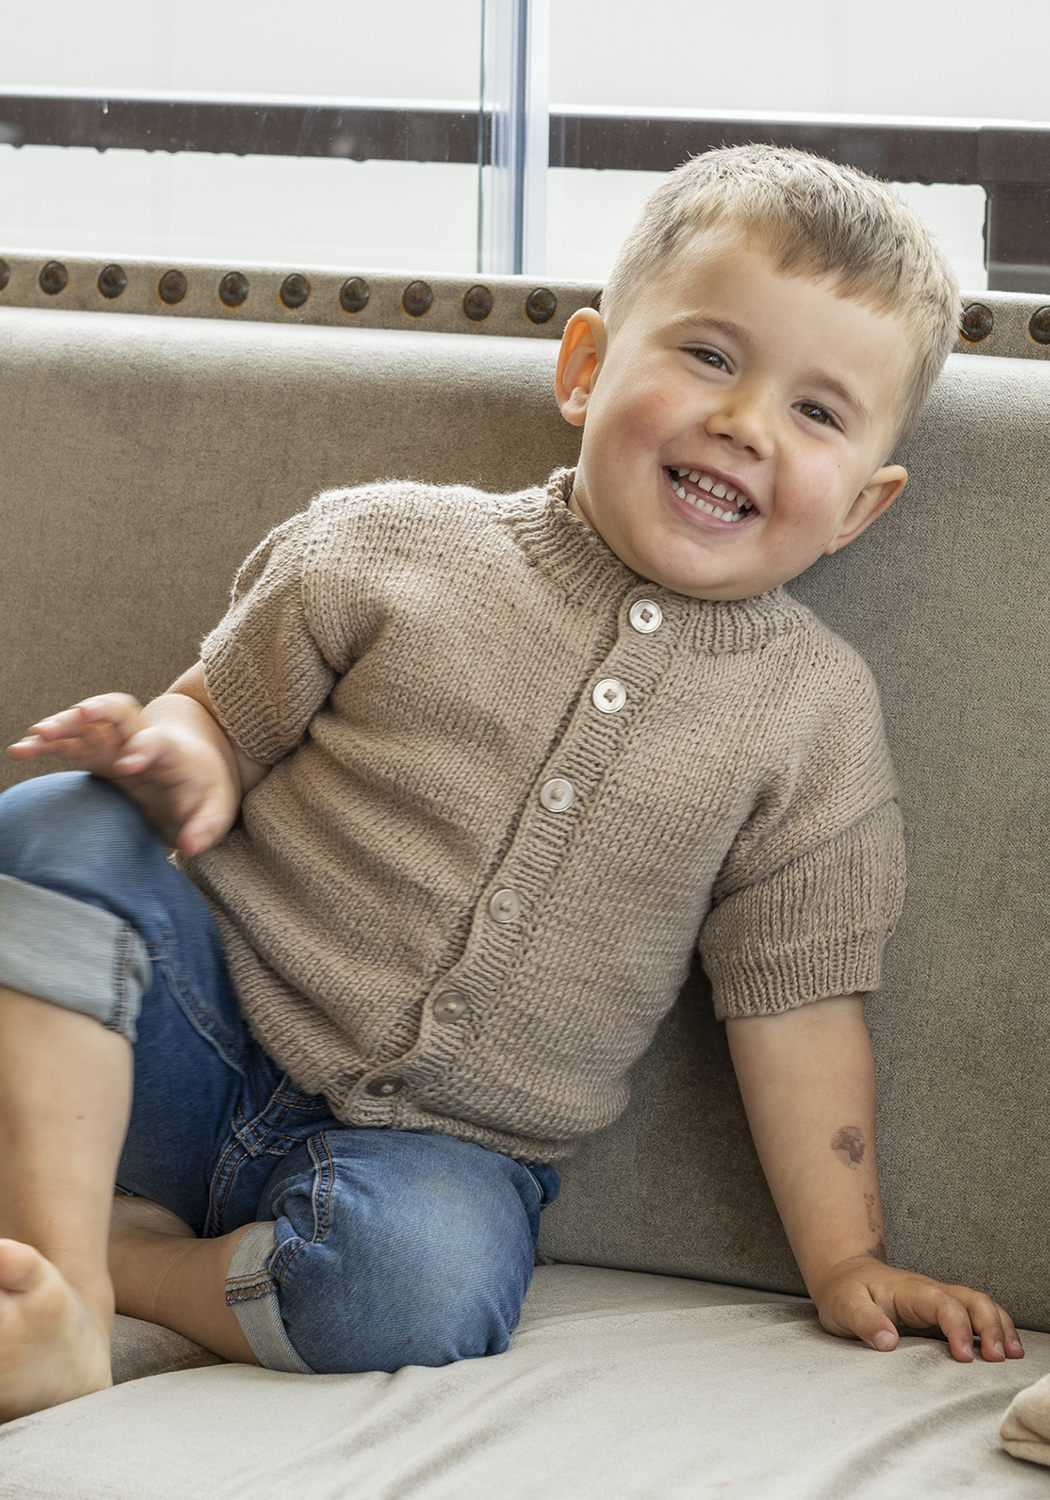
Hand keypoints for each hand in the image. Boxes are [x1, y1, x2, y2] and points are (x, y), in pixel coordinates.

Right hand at [8, 693, 240, 855]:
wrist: (192, 767)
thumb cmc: (204, 790)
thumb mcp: (216, 809)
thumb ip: (207, 827)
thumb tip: (189, 847)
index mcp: (171, 751)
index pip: (157, 742)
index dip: (143, 749)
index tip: (127, 766)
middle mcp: (140, 738)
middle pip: (120, 712)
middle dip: (99, 711)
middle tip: (80, 715)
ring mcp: (115, 743)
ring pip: (87, 723)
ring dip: (63, 724)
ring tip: (36, 735)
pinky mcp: (96, 754)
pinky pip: (68, 742)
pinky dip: (46, 743)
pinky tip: (20, 750)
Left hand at [813, 1253, 1024, 1362]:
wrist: (842, 1275)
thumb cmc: (843, 1292)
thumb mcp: (843, 1306)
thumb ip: (864, 1322)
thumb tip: (889, 1342)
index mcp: (908, 1290)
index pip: (943, 1304)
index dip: (958, 1329)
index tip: (964, 1358)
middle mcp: (929, 1290)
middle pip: (972, 1299)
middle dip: (990, 1326)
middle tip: (998, 1359)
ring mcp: (937, 1298)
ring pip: (979, 1303)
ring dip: (999, 1326)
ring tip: (1012, 1355)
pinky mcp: (940, 1309)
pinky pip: (975, 1312)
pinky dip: (995, 1326)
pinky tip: (1004, 1347)